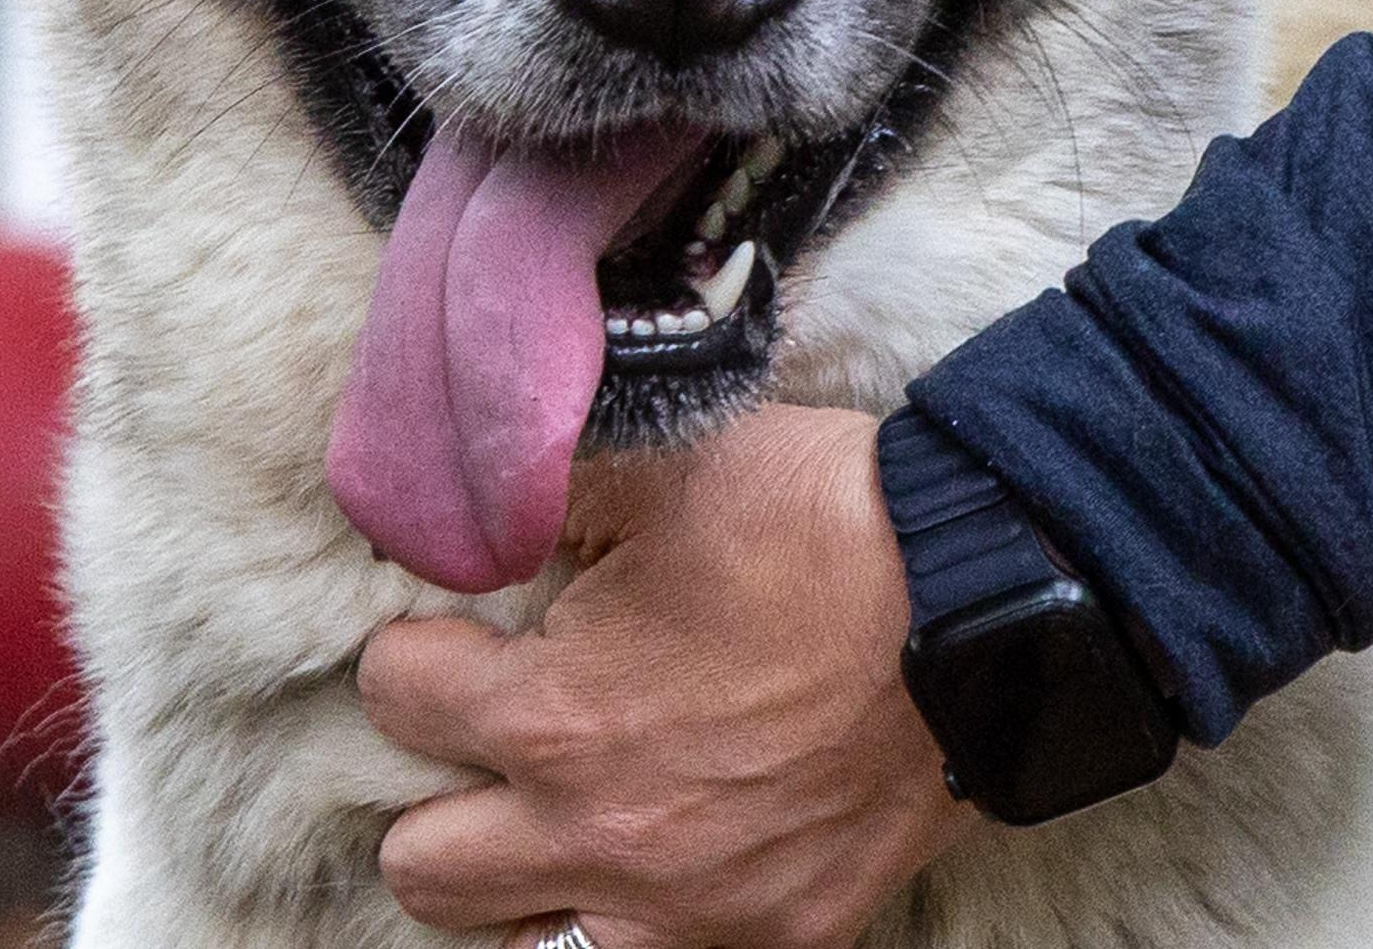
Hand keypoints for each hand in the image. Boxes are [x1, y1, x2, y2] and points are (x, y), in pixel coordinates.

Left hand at [357, 404, 971, 948]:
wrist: (975, 599)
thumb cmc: (811, 525)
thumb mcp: (658, 470)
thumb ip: (544, 496)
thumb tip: (477, 503)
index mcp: (554, 716)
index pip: (396, 698)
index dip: (414, 649)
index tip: (450, 631)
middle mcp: (602, 839)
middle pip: (422, 866)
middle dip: (437, 788)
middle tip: (490, 734)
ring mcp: (690, 910)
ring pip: (525, 948)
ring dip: (519, 880)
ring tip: (555, 814)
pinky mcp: (777, 939)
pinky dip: (637, 915)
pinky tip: (663, 852)